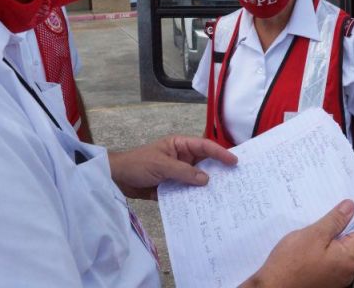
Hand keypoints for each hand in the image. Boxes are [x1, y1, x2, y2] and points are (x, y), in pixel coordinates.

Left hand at [108, 135, 237, 199]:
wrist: (118, 179)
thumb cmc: (138, 164)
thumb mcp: (161, 166)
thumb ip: (183, 172)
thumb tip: (206, 180)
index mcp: (180, 146)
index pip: (204, 147)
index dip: (220, 153)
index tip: (234, 161)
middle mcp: (182, 158)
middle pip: (205, 164)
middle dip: (218, 171)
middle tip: (236, 181)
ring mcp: (178, 173)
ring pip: (197, 179)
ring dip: (207, 187)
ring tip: (223, 196)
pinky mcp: (173, 187)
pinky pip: (187, 192)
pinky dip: (195, 198)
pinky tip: (204, 206)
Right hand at [241, 200, 353, 287]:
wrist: (274, 286)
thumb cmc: (291, 264)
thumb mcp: (313, 234)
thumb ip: (334, 220)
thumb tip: (350, 207)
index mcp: (350, 257)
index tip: (344, 203)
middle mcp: (349, 269)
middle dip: (344, 225)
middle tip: (329, 213)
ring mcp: (338, 276)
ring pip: (342, 248)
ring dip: (333, 236)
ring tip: (318, 227)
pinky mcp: (327, 278)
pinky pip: (333, 258)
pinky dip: (326, 248)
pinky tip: (313, 242)